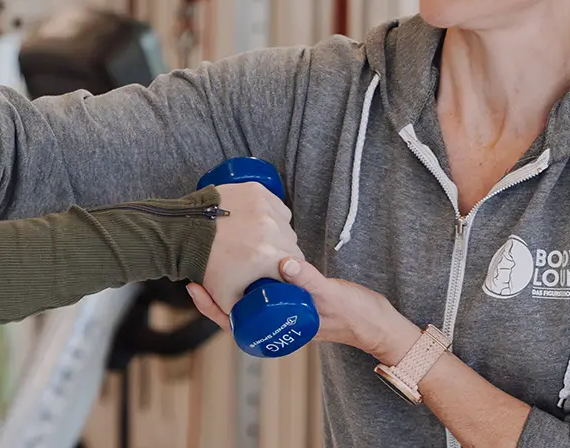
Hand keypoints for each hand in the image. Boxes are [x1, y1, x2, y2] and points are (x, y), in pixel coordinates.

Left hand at [186, 256, 420, 364]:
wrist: (377, 321)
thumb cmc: (355, 316)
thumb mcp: (330, 297)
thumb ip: (309, 281)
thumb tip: (284, 262)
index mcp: (276, 324)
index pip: (233, 320)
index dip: (210, 306)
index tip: (193, 287)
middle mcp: (275, 314)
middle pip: (234, 302)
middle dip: (213, 284)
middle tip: (193, 260)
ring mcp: (283, 301)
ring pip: (247, 289)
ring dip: (228, 271)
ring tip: (209, 249)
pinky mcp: (292, 286)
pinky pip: (263, 278)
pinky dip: (250, 263)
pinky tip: (240, 244)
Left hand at [197, 182, 304, 313]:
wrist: (184, 232)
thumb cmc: (206, 265)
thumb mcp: (227, 300)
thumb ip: (248, 315)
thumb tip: (266, 320)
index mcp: (270, 258)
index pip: (295, 269)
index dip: (287, 274)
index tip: (276, 274)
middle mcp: (272, 230)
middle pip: (292, 246)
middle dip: (282, 255)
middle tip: (265, 258)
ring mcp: (266, 208)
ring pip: (286, 226)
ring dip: (278, 233)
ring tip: (259, 240)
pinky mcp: (258, 192)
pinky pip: (277, 207)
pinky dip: (272, 215)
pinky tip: (259, 222)